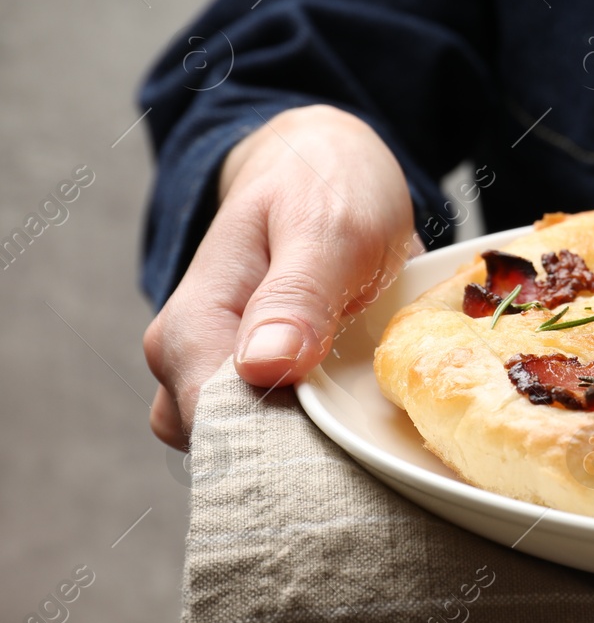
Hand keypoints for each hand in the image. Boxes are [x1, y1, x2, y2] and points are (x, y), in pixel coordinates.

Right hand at [142, 105, 418, 448]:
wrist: (326, 162)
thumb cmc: (324, 185)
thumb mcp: (326, 226)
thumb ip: (296, 295)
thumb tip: (263, 369)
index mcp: (193, 326)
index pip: (212, 423)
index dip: (274, 448)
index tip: (339, 452)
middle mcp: (191, 362)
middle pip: (228, 452)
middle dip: (295, 460)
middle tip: (370, 444)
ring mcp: (223, 378)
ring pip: (252, 451)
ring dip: (312, 451)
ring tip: (372, 428)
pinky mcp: (261, 386)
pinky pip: (280, 435)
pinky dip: (320, 436)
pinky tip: (363, 421)